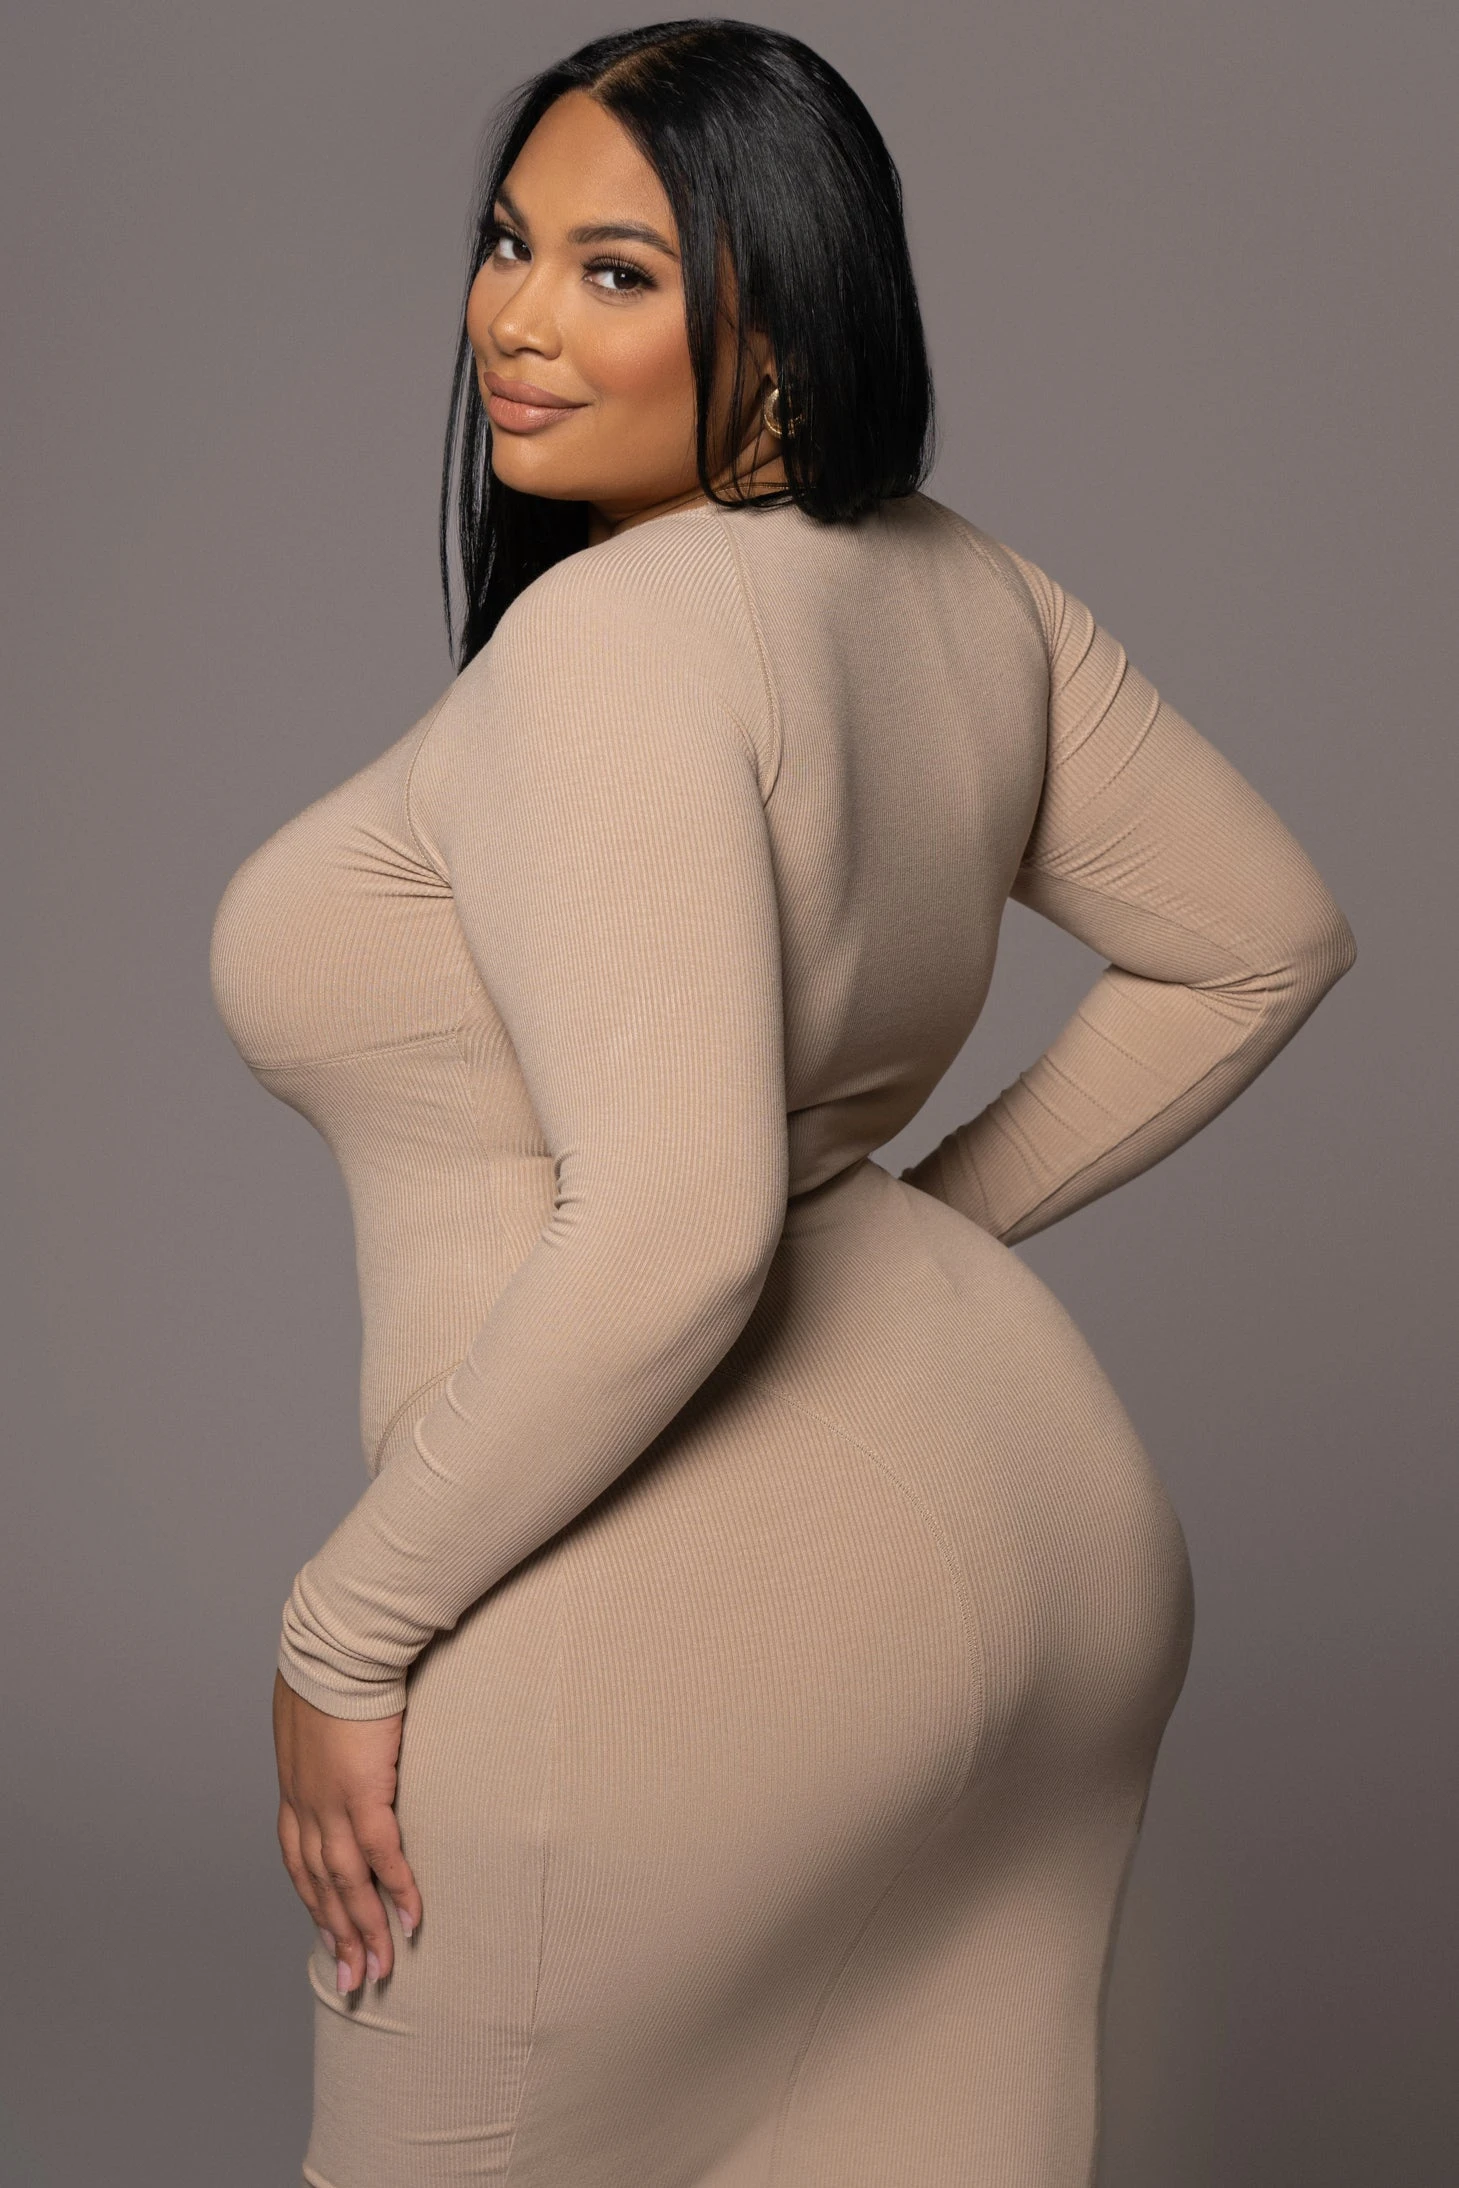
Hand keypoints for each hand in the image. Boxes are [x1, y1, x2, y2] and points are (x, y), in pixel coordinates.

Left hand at [272, 1668, 423, 1993]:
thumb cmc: (331, 1664)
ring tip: (379, 1970)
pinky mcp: (363, 1793)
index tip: (329, 1938)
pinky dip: (396, 1891)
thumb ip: (325, 1737)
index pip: (299, 1862)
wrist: (336, 1645)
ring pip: (345, 1885)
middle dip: (336, 1937)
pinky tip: (410, 1921)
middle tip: (352, 1981)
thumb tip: (343, 1739)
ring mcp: (331, 1804)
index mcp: (295, 1789)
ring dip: (363, 1932)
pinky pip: (382, 1856)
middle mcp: (306, 1806)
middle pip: (318, 1887)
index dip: (315, 1904)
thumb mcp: (314, 1709)